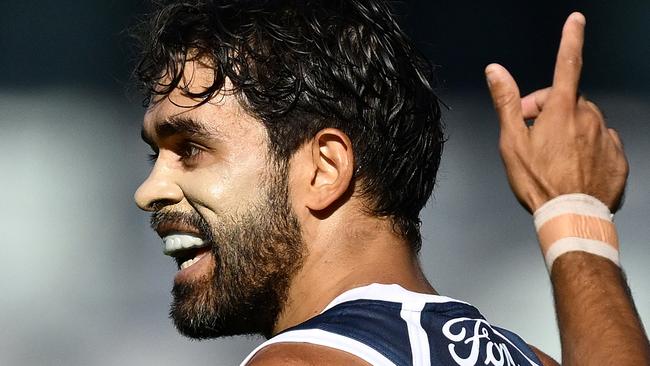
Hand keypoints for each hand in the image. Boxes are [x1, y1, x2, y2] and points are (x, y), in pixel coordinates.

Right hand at [485, 12, 627, 212]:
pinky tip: (573, 166)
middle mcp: (589, 117)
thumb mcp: (512, 141)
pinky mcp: (618, 157)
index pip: (567, 64)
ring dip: (570, 128)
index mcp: (562, 110)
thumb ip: (506, 102)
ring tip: (553, 155)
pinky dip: (588, 146)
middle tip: (532, 133)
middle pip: (569, 99)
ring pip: (586, 120)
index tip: (576, 20)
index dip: (570, 38)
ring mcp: (606, 137)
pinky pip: (602, 141)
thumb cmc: (538, 181)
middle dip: (550, 108)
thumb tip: (495, 71)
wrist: (571, 216)